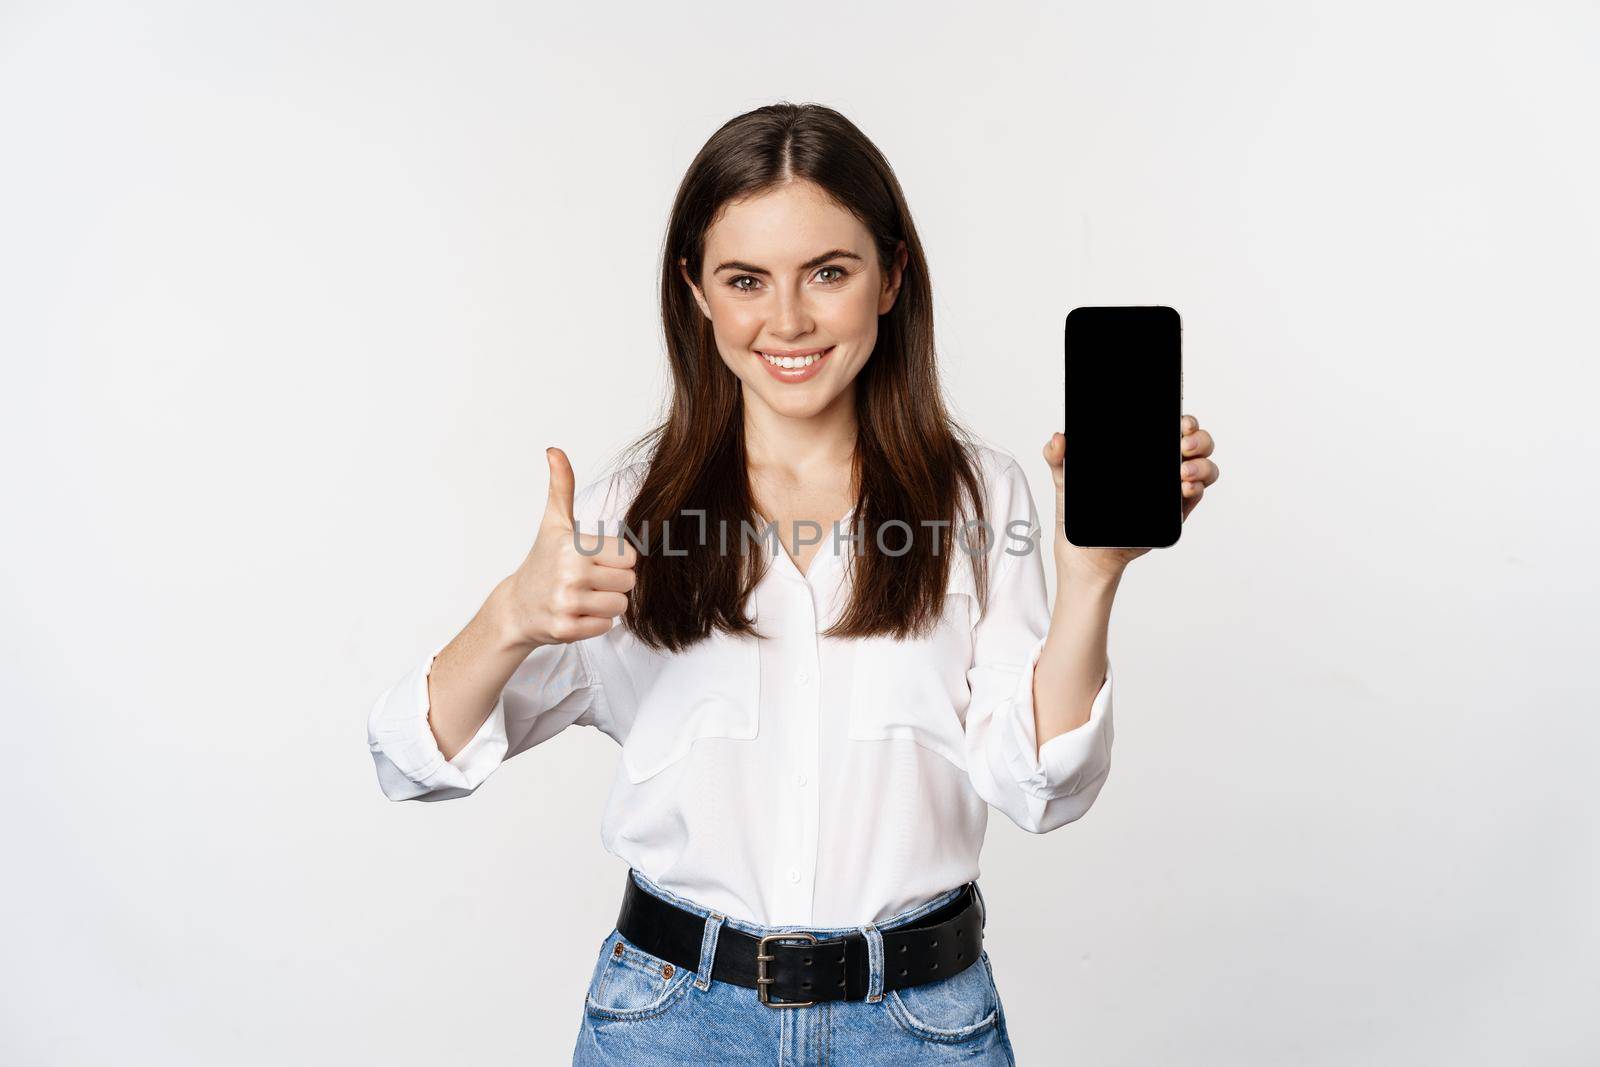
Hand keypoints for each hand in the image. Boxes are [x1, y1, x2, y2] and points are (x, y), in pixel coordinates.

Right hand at [492, 447, 637, 649]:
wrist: (515, 607)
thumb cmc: (541, 562)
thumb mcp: (553, 523)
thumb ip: (561, 486)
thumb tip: (554, 450)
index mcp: (575, 546)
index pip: (630, 556)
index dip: (617, 560)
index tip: (596, 561)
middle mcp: (571, 574)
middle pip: (629, 582)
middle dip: (614, 583)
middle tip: (589, 581)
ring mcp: (567, 604)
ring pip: (621, 606)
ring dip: (606, 604)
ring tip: (583, 597)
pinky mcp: (566, 629)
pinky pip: (606, 627)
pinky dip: (595, 623)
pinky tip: (576, 613)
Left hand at [1043, 414, 1219, 579]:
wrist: (1084, 551)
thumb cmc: (1078, 510)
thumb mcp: (1064, 478)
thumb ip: (1057, 456)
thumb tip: (1059, 438)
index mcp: (1141, 450)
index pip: (1171, 426)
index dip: (1184, 419)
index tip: (1180, 420)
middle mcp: (1162, 465)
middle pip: (1196, 442)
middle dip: (1198, 438)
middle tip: (1182, 444)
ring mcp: (1172, 488)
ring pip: (1204, 466)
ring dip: (1202, 464)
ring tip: (1183, 473)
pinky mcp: (1176, 512)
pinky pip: (1197, 495)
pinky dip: (1198, 488)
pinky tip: (1184, 488)